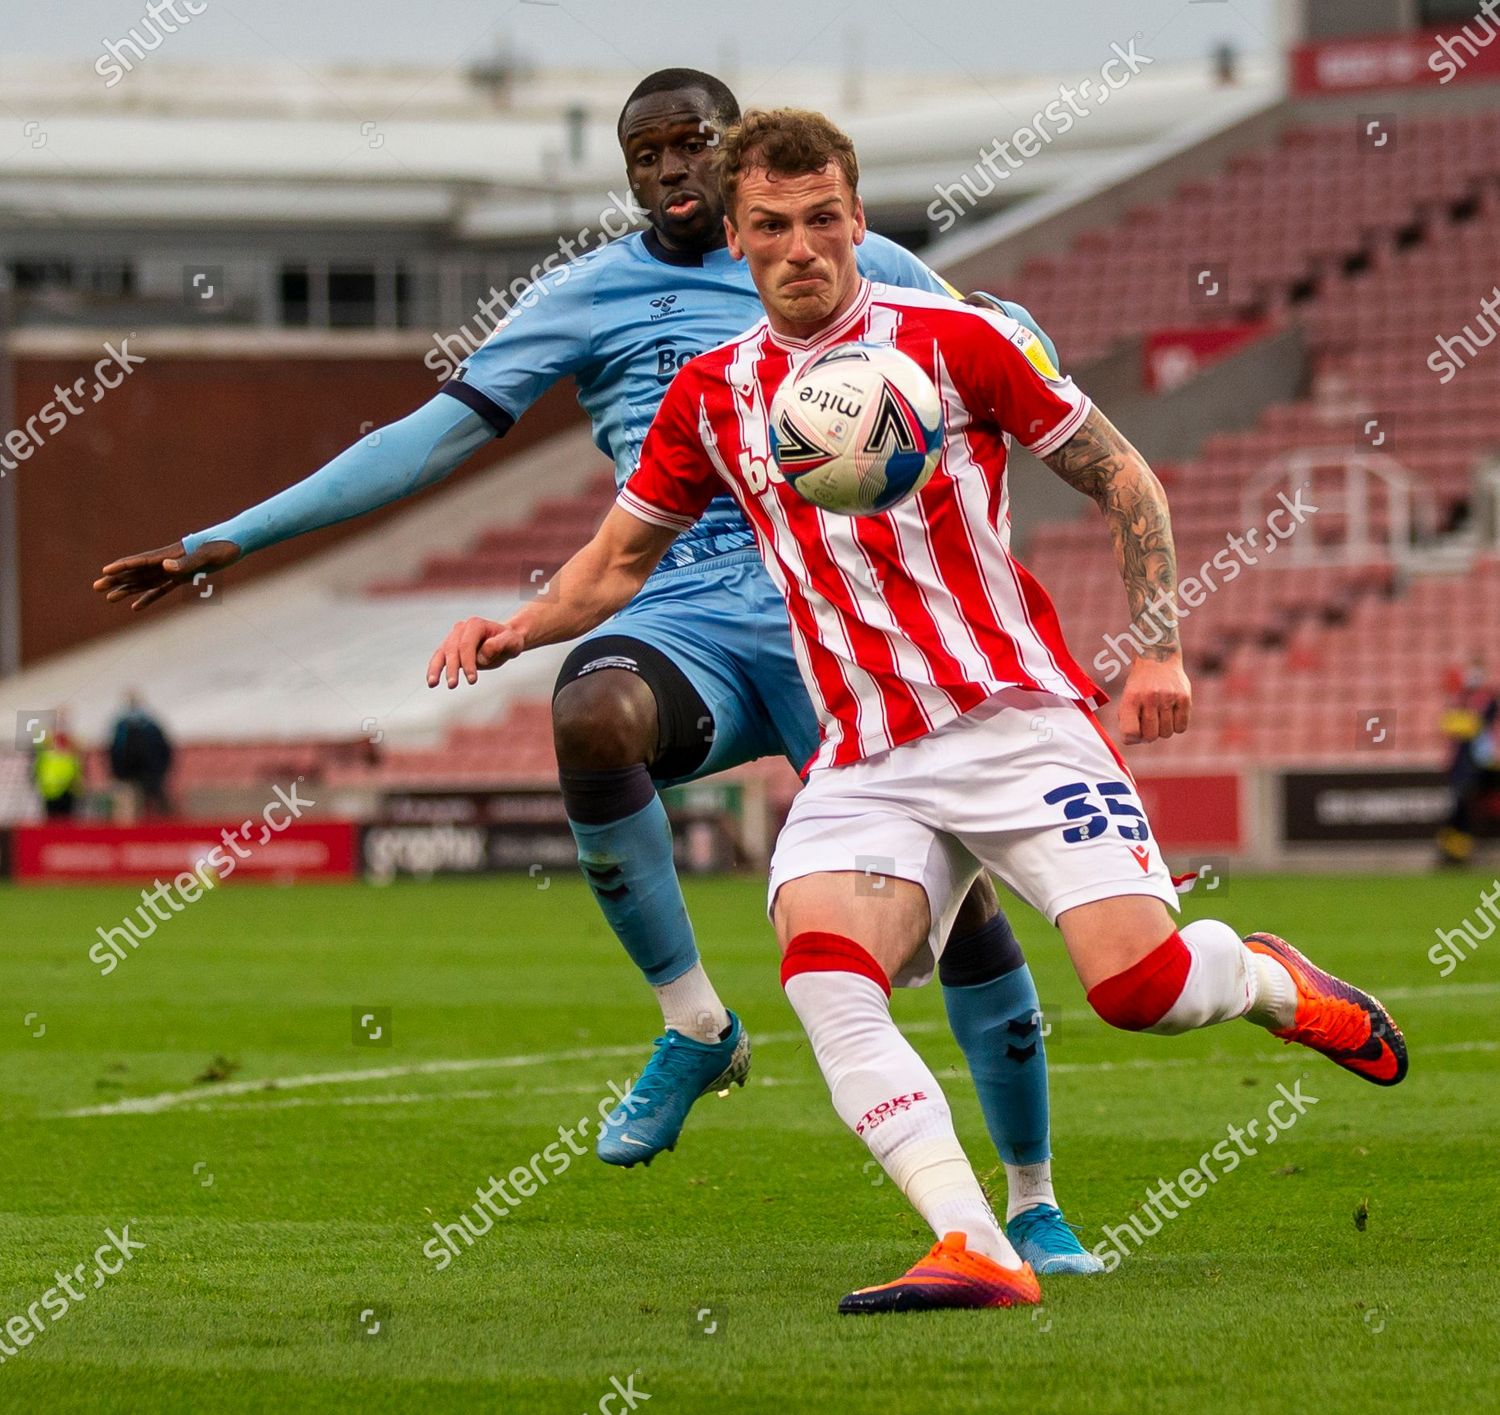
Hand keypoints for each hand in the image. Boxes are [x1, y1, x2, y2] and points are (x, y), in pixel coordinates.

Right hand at [93, 540, 240, 610]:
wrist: (237, 543)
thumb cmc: (222, 546)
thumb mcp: (207, 555)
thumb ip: (186, 562)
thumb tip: (165, 567)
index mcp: (170, 555)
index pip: (141, 562)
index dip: (123, 567)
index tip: (105, 571)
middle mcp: (167, 562)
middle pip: (137, 573)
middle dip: (117, 580)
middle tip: (96, 587)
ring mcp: (174, 570)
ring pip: (145, 582)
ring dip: (127, 590)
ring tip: (109, 598)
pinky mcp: (183, 578)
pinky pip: (161, 590)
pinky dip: (148, 597)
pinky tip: (135, 606)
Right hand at [427, 617, 523, 688]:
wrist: (504, 642)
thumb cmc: (510, 642)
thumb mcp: (512, 642)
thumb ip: (500, 644)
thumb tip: (484, 651)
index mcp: (475, 624)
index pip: (467, 644)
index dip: (467, 662)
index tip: (472, 680)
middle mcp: (461, 628)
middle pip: (452, 649)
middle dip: (452, 668)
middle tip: (453, 685)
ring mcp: (454, 637)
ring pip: (441, 653)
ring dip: (436, 669)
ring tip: (432, 684)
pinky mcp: (450, 648)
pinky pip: (439, 658)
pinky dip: (434, 669)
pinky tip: (431, 682)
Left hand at [1118, 654, 1190, 743]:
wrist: (1158, 658)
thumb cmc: (1140, 685)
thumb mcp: (1127, 698)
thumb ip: (1127, 721)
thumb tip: (1133, 741)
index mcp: (1131, 699)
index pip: (1130, 733)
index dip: (1133, 738)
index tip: (1135, 732)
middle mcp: (1149, 697)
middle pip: (1150, 736)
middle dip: (1149, 735)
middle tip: (1149, 724)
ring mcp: (1168, 697)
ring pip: (1166, 733)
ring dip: (1163, 730)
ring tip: (1160, 716)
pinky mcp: (1184, 697)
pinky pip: (1181, 727)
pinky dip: (1177, 726)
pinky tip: (1172, 714)